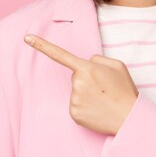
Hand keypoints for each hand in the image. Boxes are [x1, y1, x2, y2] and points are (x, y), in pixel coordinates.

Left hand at [23, 34, 138, 135]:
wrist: (129, 118)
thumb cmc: (124, 90)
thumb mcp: (117, 65)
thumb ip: (98, 59)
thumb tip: (86, 63)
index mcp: (87, 68)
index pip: (60, 54)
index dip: (41, 45)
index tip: (26, 38)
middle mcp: (77, 83)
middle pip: (76, 76)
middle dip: (88, 79)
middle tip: (105, 88)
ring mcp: (74, 100)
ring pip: (76, 91)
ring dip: (87, 94)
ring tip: (103, 100)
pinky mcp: (74, 114)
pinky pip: (76, 106)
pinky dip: (85, 107)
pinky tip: (97, 109)